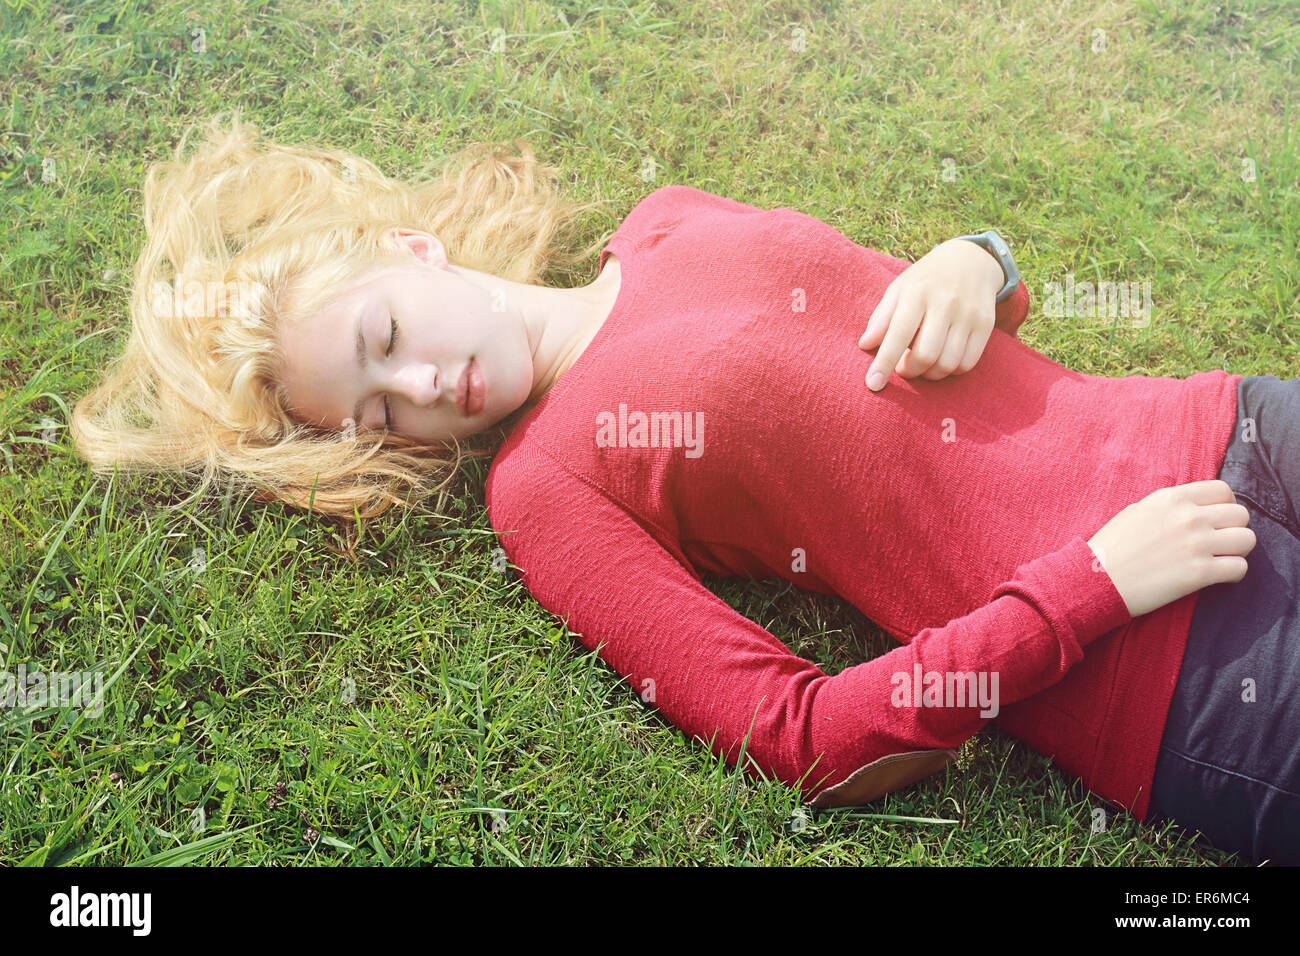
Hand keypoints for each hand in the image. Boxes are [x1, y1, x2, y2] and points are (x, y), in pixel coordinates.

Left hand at [858, 238, 1004, 390]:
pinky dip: (950, 371)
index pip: (898, 333)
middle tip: (903, 366)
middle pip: (925, 355)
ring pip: (947, 364)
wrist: (971, 260)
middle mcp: (945, 302)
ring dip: (929, 374)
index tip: (873, 384)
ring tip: (922, 362)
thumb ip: (881, 318)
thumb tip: (865, 346)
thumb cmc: (925, 281)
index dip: (884, 362)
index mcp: (917, 292)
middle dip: (909, 371)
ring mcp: (968, 314)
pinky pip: (967, 364)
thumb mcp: (898, 289)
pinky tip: (943, 359)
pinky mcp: (986, 325)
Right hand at [1086, 480, 1255, 617]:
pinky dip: (1233, 573)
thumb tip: (1193, 509)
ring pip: (1247, 540)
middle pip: (1240, 515)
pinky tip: (1217, 576)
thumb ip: (1169, 507)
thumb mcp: (1136, 511)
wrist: (1095, 579)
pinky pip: (1239, 568)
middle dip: (1233, 529)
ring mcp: (1196, 544)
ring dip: (1237, 550)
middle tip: (1219, 542)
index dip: (1224, 506)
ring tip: (1221, 558)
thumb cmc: (1110, 547)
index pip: (1223, 491)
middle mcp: (1189, 517)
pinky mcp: (1199, 573)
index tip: (1216, 520)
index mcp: (1172, 498)